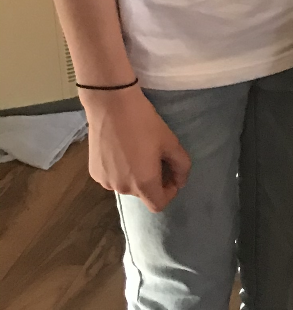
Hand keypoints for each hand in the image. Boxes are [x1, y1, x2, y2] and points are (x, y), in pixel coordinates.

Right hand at [82, 85, 190, 212]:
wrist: (110, 104)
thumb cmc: (143, 123)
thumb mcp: (170, 142)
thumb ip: (181, 166)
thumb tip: (180, 182)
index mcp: (144, 184)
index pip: (158, 205)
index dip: (169, 193)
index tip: (170, 175)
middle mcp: (123, 189)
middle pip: (142, 194)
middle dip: (152, 180)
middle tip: (154, 156)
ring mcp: (105, 182)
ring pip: (126, 185)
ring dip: (134, 175)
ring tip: (135, 151)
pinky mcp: (94, 172)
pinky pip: (112, 177)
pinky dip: (119, 170)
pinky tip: (119, 150)